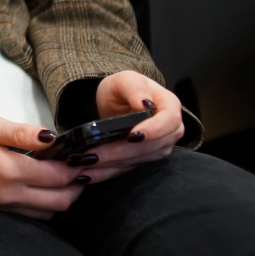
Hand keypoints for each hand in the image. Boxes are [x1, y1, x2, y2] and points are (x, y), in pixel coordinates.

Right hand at [0, 113, 88, 219]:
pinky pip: (30, 215)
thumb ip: (19, 132)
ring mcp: (0, 207)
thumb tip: (53, 136)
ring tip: (67, 174)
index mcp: (8, 171)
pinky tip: (42, 186)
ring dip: (64, 196)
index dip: (80, 164)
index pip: (59, 175)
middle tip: (86, 164)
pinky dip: (45, 204)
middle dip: (79, 185)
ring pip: (48, 212)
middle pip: (61, 200)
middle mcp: (8, 196)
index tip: (90, 151)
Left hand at [68, 72, 184, 183]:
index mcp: (169, 107)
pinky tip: (87, 175)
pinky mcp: (143, 160)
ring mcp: (159, 148)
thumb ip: (134, 88)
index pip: (169, 121)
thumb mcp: (126, 80)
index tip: (133, 136)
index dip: (153, 130)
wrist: (120, 100)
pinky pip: (127, 169)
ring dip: (111, 166)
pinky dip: (107, 173)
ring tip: (84, 165)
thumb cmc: (125, 87)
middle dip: (121, 152)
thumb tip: (144, 104)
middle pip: (151, 147)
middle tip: (93, 155)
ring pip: (138, 161)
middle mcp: (170, 131)